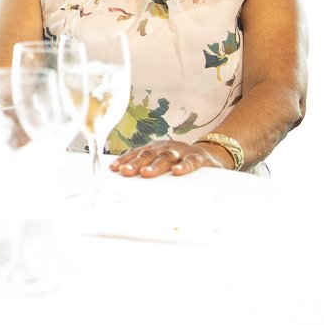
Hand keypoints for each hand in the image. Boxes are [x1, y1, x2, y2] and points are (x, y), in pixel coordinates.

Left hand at [112, 138, 228, 177]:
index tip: (113, 168)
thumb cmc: (181, 162)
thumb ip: (149, 168)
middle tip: (125, 172)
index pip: (137, 153)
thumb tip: (124, 177)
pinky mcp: (199, 157)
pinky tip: (176, 172)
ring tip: (145, 173)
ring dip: (155, 165)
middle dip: (136, 163)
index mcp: (156, 148)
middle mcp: (167, 147)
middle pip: (149, 154)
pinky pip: (191, 162)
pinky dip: (184, 166)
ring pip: (167, 157)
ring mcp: (183, 151)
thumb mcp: (164, 163)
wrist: (210, 156)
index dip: (125, 160)